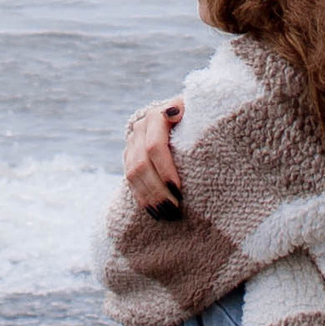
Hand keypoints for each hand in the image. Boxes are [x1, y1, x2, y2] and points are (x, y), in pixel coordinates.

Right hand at [123, 99, 185, 214]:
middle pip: (142, 165)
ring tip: (166, 215)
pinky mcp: (129, 156)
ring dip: (149, 197)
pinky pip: (130, 181)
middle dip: (157, 190)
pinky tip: (154, 212)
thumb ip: (188, 112)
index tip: (179, 191)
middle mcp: (140, 127)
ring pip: (133, 174)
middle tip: (174, 209)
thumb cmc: (195, 116)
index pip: (154, 147)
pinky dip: (142, 198)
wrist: (180, 115)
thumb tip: (174, 113)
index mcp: (156, 116)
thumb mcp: (196, 110)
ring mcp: (132, 142)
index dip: (165, 170)